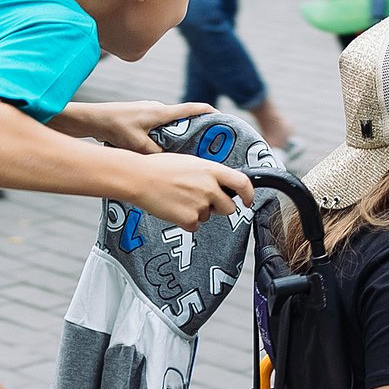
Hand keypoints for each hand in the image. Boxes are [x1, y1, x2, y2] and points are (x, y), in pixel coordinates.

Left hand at [74, 99, 208, 151]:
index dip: (209, 113)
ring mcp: (149, 112)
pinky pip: (159, 126)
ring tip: (187, 149)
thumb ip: (155, 154)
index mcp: (161, 112)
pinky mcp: (141, 118)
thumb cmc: (113, 127)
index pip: (192, 109)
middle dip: (196, 129)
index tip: (222, 119)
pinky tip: (162, 149)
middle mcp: (157, 109)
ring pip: (170, 124)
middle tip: (207, 143)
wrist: (91, 119)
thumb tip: (170, 163)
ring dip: (179, 134)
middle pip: (183, 118)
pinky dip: (165, 135)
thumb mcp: (137, 144)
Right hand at [119, 153, 250, 229]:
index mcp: (211, 170)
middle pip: (229, 207)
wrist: (139, 178)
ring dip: (198, 213)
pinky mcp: (189, 219)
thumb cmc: (160, 167)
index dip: (249, 194)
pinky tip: (173, 209)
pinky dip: (185, 221)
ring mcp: (200, 204)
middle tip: (204, 203)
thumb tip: (220, 183)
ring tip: (179, 200)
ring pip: (209, 217)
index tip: (247, 201)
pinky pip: (194, 226)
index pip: (242, 183)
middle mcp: (209, 187)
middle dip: (220, 208)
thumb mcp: (190, 162)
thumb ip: (208, 173)